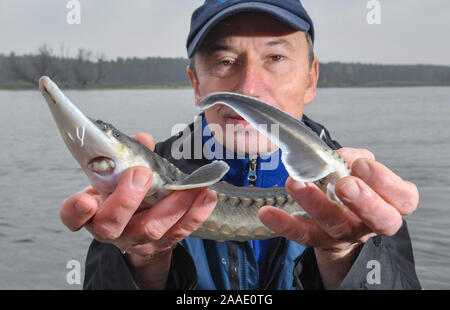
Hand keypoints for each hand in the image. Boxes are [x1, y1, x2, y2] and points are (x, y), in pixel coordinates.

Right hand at [59, 133, 216, 287]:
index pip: (73, 216)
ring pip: (150, 229)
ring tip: (188, 186)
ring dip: (172, 205)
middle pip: (111, 225)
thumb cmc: (126, 194)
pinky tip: (205, 197)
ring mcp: (136, 240)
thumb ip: (129, 154)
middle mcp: (110, 229)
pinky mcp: (161, 244)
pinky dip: (194, 214)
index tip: (86, 200)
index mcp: (92, 210)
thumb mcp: (119, 174)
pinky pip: (179, 232)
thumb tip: (143, 139)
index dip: (76, 211)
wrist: (140, 226)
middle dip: (126, 200)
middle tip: (142, 174)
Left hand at [258, 148, 418, 287]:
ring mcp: (346, 234)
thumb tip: (342, 155)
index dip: (385, 182)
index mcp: (391, 203)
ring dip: (316, 203)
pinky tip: (268, 213)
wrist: (340, 218)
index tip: (362, 165)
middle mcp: (372, 222)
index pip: (402, 198)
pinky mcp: (320, 240)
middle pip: (379, 219)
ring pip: (336, 224)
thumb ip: (356, 158)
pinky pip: (303, 234)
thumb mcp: (361, 169)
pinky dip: (284, 224)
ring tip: (296, 183)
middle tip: (344, 184)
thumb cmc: (354, 186)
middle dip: (363, 200)